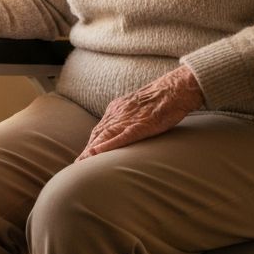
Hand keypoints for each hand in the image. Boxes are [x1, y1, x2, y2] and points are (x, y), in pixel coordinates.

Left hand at [76, 65, 203, 160]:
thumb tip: (123, 129)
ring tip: (82, 164)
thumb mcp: (139, 106)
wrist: (175, 88)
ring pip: (104, 136)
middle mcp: (118, 113)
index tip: (84, 157)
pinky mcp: (139, 125)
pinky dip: (107, 146)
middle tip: (77, 165)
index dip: (91, 144)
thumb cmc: (162, 99)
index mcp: (117, 108)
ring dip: (91, 151)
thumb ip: (128, 116)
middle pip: (98, 134)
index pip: (100, 129)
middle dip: (87, 151)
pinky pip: (121, 137)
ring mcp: (128, 119)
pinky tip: (97, 153)